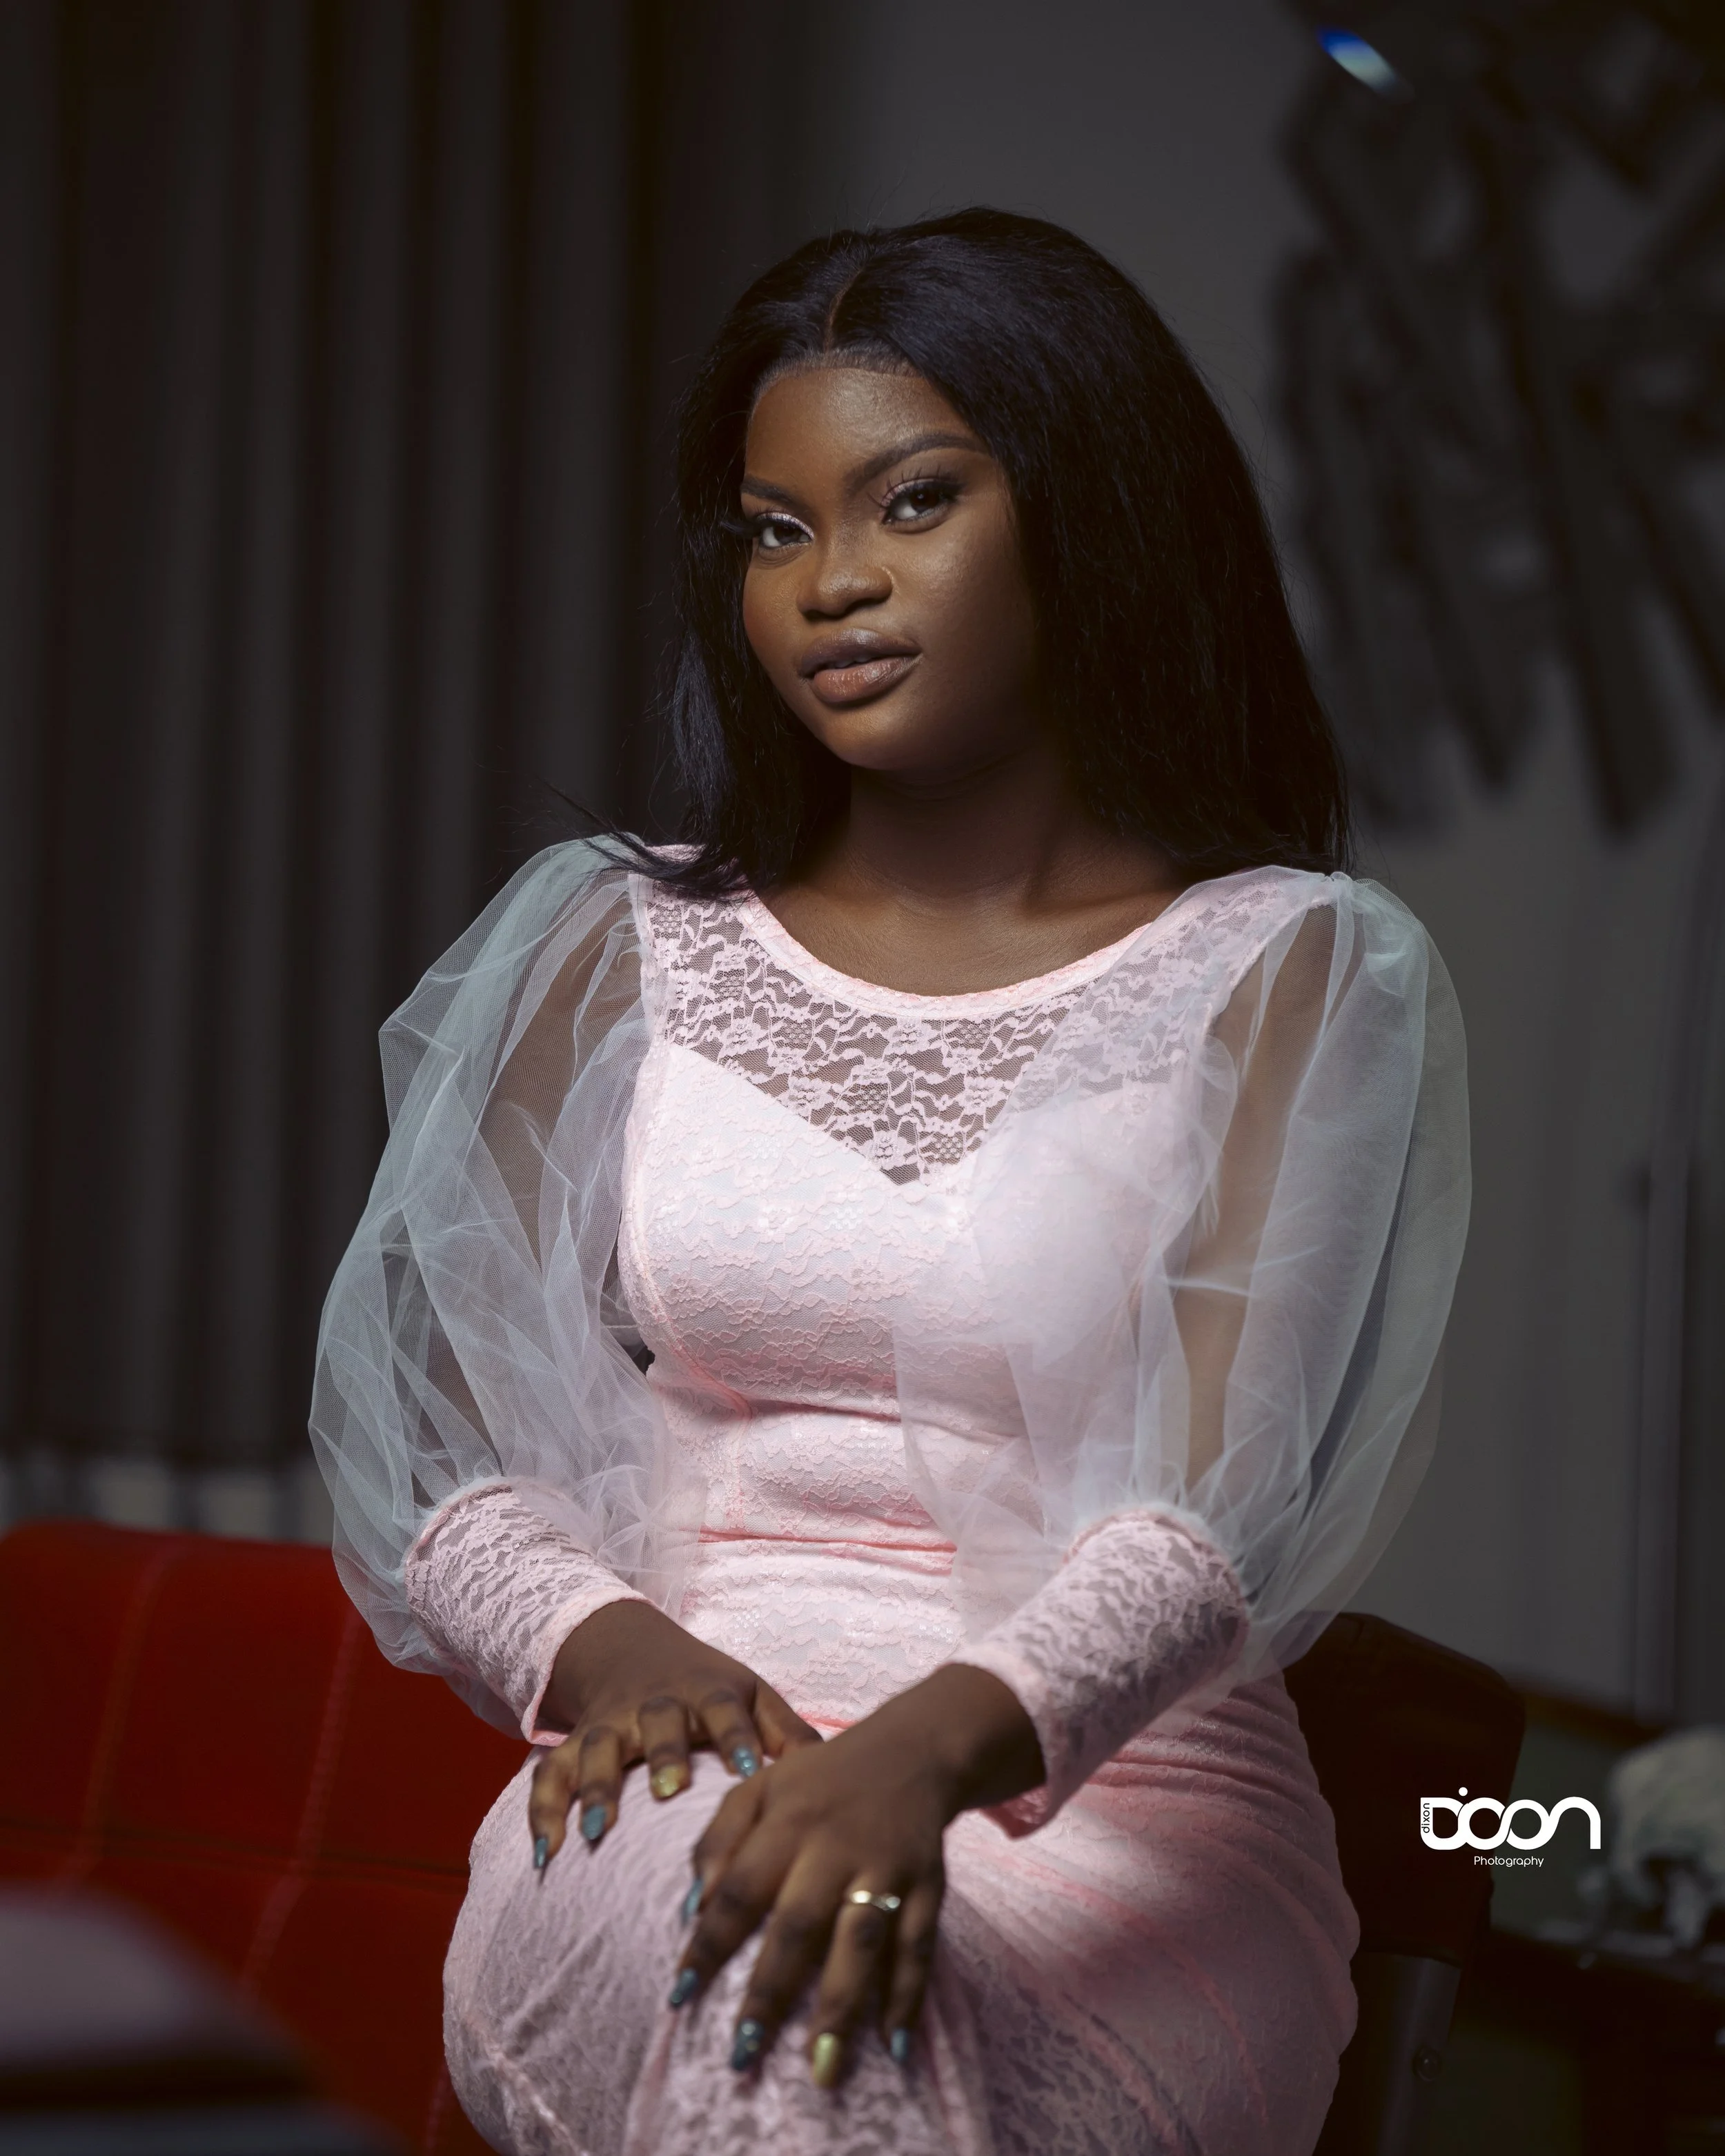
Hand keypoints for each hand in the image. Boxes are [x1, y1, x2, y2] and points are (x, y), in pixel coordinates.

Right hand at [528, 1600, 820, 1862]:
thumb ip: (789, 1734)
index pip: (726, 1711)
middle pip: (657, 1724)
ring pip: (597, 1748)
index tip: (751, 1773)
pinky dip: (543, 1811)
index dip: (737, 1739)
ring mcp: (610, 1724)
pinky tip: (546, 1853)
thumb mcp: (754, 1696)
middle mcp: (656, 1705)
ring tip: (595, 1833)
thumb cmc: (711, 1691)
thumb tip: (836, 1775)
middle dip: (662, 1756)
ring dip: (594, 1787)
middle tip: (668, 1793)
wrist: (634, 1651)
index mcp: (709, 1693)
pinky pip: (551, 1773)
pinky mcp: (574, 1744)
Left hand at [669, 1662, 1042, 2087]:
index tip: (679, 1998)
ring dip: (841, 2008)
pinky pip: (919, 1945)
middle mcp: (836, 1847)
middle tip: (743, 2056)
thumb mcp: (759, 1787)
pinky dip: (909, 1995)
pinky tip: (893, 2045)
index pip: (739, 1889)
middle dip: (770, 1992)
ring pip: (862, 1941)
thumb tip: (692, 1907)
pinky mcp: (930, 1884)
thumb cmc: (818, 1781)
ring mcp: (887, 1867)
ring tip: (821, 2072)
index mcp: (787, 1822)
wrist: (911, 1750)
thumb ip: (719, 1839)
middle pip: (799, 1925)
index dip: (708, 1944)